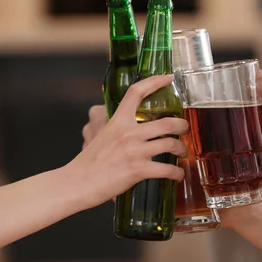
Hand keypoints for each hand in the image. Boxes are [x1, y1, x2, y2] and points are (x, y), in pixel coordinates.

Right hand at [70, 75, 188, 208]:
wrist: (77, 182)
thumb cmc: (88, 163)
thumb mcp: (100, 136)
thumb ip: (116, 129)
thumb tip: (131, 128)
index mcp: (118, 121)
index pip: (136, 92)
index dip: (155, 82)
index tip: (169, 78)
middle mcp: (128, 132)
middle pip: (167, 122)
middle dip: (182, 126)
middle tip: (184, 129)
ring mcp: (134, 151)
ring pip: (171, 144)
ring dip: (181, 149)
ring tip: (182, 153)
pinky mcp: (138, 170)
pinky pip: (167, 169)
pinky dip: (176, 173)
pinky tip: (177, 175)